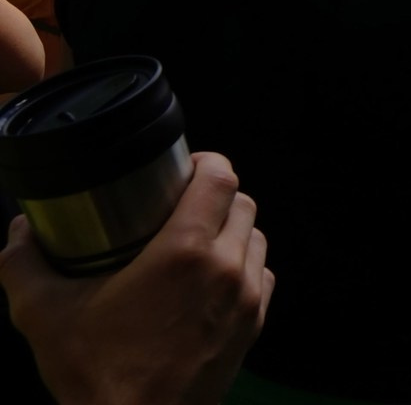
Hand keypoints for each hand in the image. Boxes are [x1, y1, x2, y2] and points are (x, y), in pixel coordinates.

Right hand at [0, 152, 271, 404]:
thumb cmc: (94, 372)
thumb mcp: (42, 313)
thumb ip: (23, 263)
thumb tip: (19, 229)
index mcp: (185, 252)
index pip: (222, 178)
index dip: (207, 162)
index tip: (185, 166)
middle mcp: (227, 268)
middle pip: (243, 203)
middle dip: (215, 195)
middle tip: (182, 203)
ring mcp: (248, 299)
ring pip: (257, 238)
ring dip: (232, 230)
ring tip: (196, 239)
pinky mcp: (255, 326)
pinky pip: (263, 276)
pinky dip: (244, 266)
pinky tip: (212, 278)